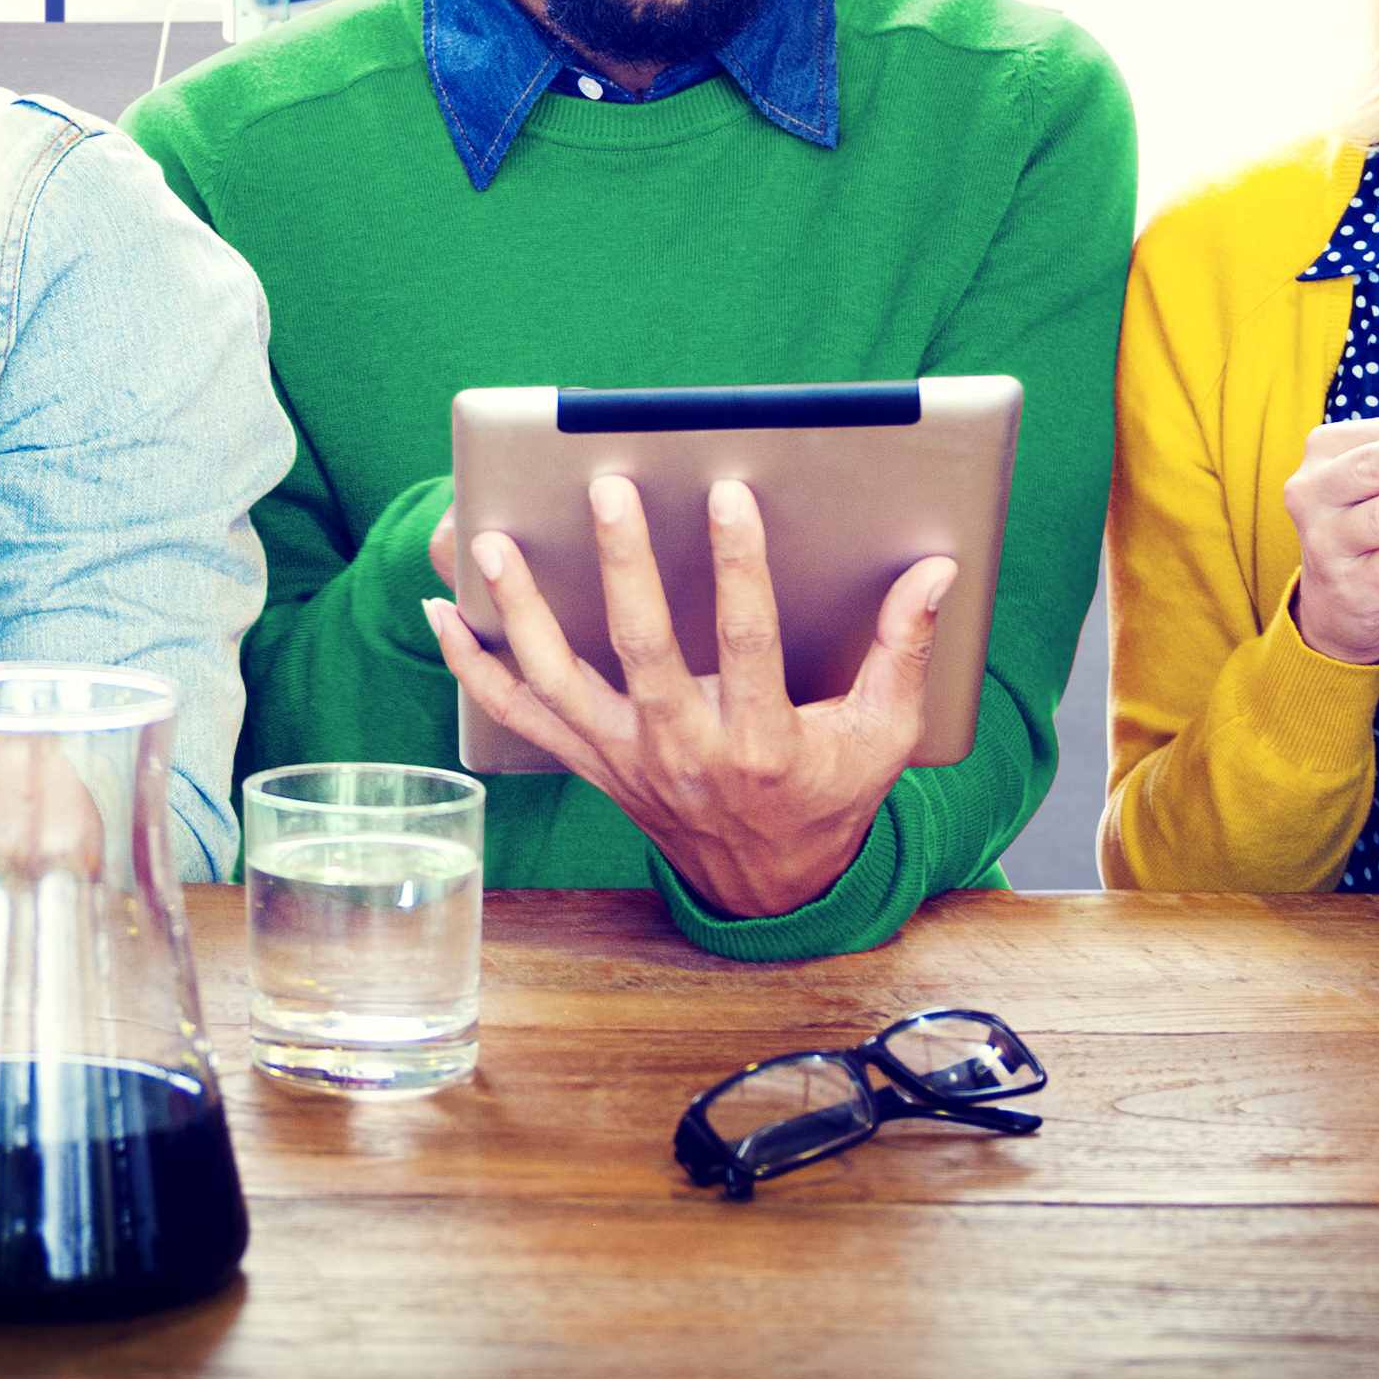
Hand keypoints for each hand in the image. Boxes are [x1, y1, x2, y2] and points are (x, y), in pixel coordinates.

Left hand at [423, 472, 946, 924]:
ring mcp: (626, 760)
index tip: (729, 495)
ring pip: (558, 679)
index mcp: (761, 743)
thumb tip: (935, 571)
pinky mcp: (589, 762)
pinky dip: (471, 670)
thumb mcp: (883, 735)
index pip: (748, 640)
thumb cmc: (828, 796)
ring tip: (493, 543)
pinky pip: (517, 715)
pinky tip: (443, 615)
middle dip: (626, 566)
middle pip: (643, 649)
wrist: (769, 887)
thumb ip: (904, 650)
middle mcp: (683, 753)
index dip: (739, 567)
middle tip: (608, 490)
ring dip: (520, 611)